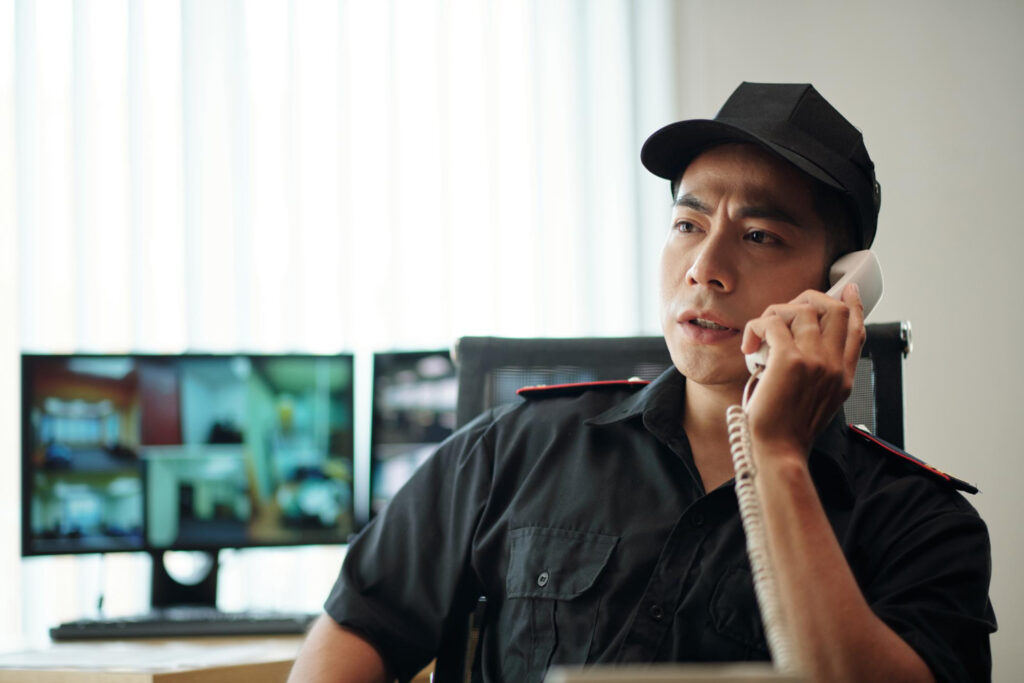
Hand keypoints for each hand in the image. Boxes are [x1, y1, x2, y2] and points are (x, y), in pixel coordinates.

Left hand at [740, 283, 865, 457]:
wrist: (778, 451)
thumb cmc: (788, 431)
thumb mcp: (819, 402)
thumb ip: (821, 374)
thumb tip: (803, 351)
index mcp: (843, 375)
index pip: (857, 329)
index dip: (854, 305)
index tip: (849, 290)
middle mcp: (833, 365)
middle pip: (834, 309)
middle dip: (808, 299)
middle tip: (782, 312)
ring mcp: (815, 360)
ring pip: (801, 309)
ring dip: (775, 313)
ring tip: (760, 335)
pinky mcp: (789, 360)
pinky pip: (773, 322)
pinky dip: (756, 327)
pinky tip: (750, 345)